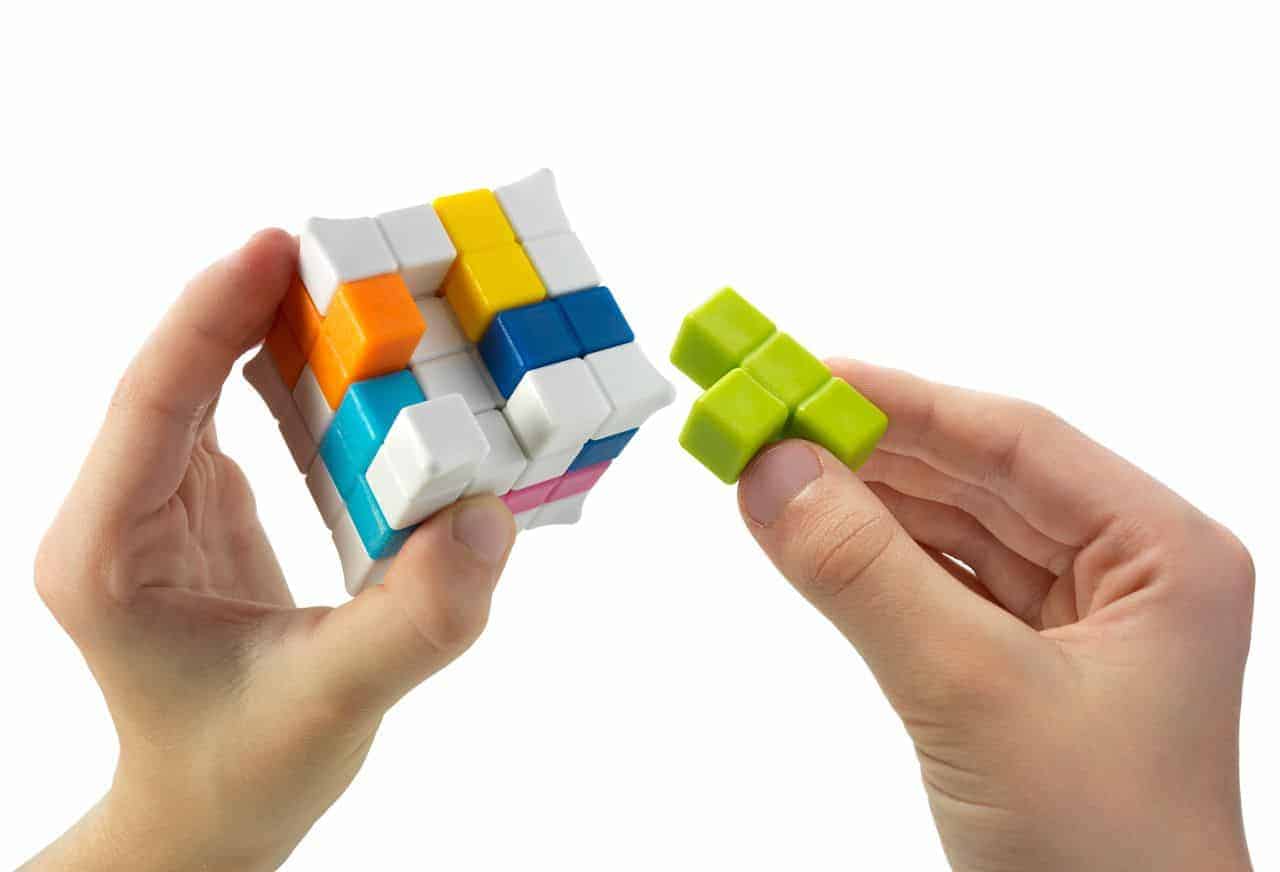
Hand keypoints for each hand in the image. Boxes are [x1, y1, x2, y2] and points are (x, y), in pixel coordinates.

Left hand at [27, 231, 515, 870]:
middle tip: (341, 251)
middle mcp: (122, 514)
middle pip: (178, 376)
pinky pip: (240, 417)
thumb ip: (411, 618)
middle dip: (252, 305)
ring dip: (275, 330)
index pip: (155, 403)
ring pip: (208, 386)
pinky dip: (295, 377)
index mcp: (110, 551)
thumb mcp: (330, 699)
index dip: (209, 315)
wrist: (216, 810)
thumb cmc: (246, 769)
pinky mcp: (205, 509)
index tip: (273, 244)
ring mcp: (160, 507)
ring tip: (353, 284)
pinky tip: (350, 355)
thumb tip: (488, 516)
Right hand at [738, 360, 1253, 871]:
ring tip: (774, 474)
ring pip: (952, 534)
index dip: (904, 402)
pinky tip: (817, 539)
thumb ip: (865, 574)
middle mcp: (1127, 576)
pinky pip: (940, 590)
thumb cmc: (1102, 854)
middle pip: (980, 481)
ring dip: (865, 506)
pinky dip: (875, 566)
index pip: (1016, 443)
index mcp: (1163, 555)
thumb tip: (772, 472)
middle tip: (770, 419)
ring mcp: (1075, 626)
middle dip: (873, 453)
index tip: (806, 376)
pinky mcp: (1024, 671)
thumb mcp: (972, 693)